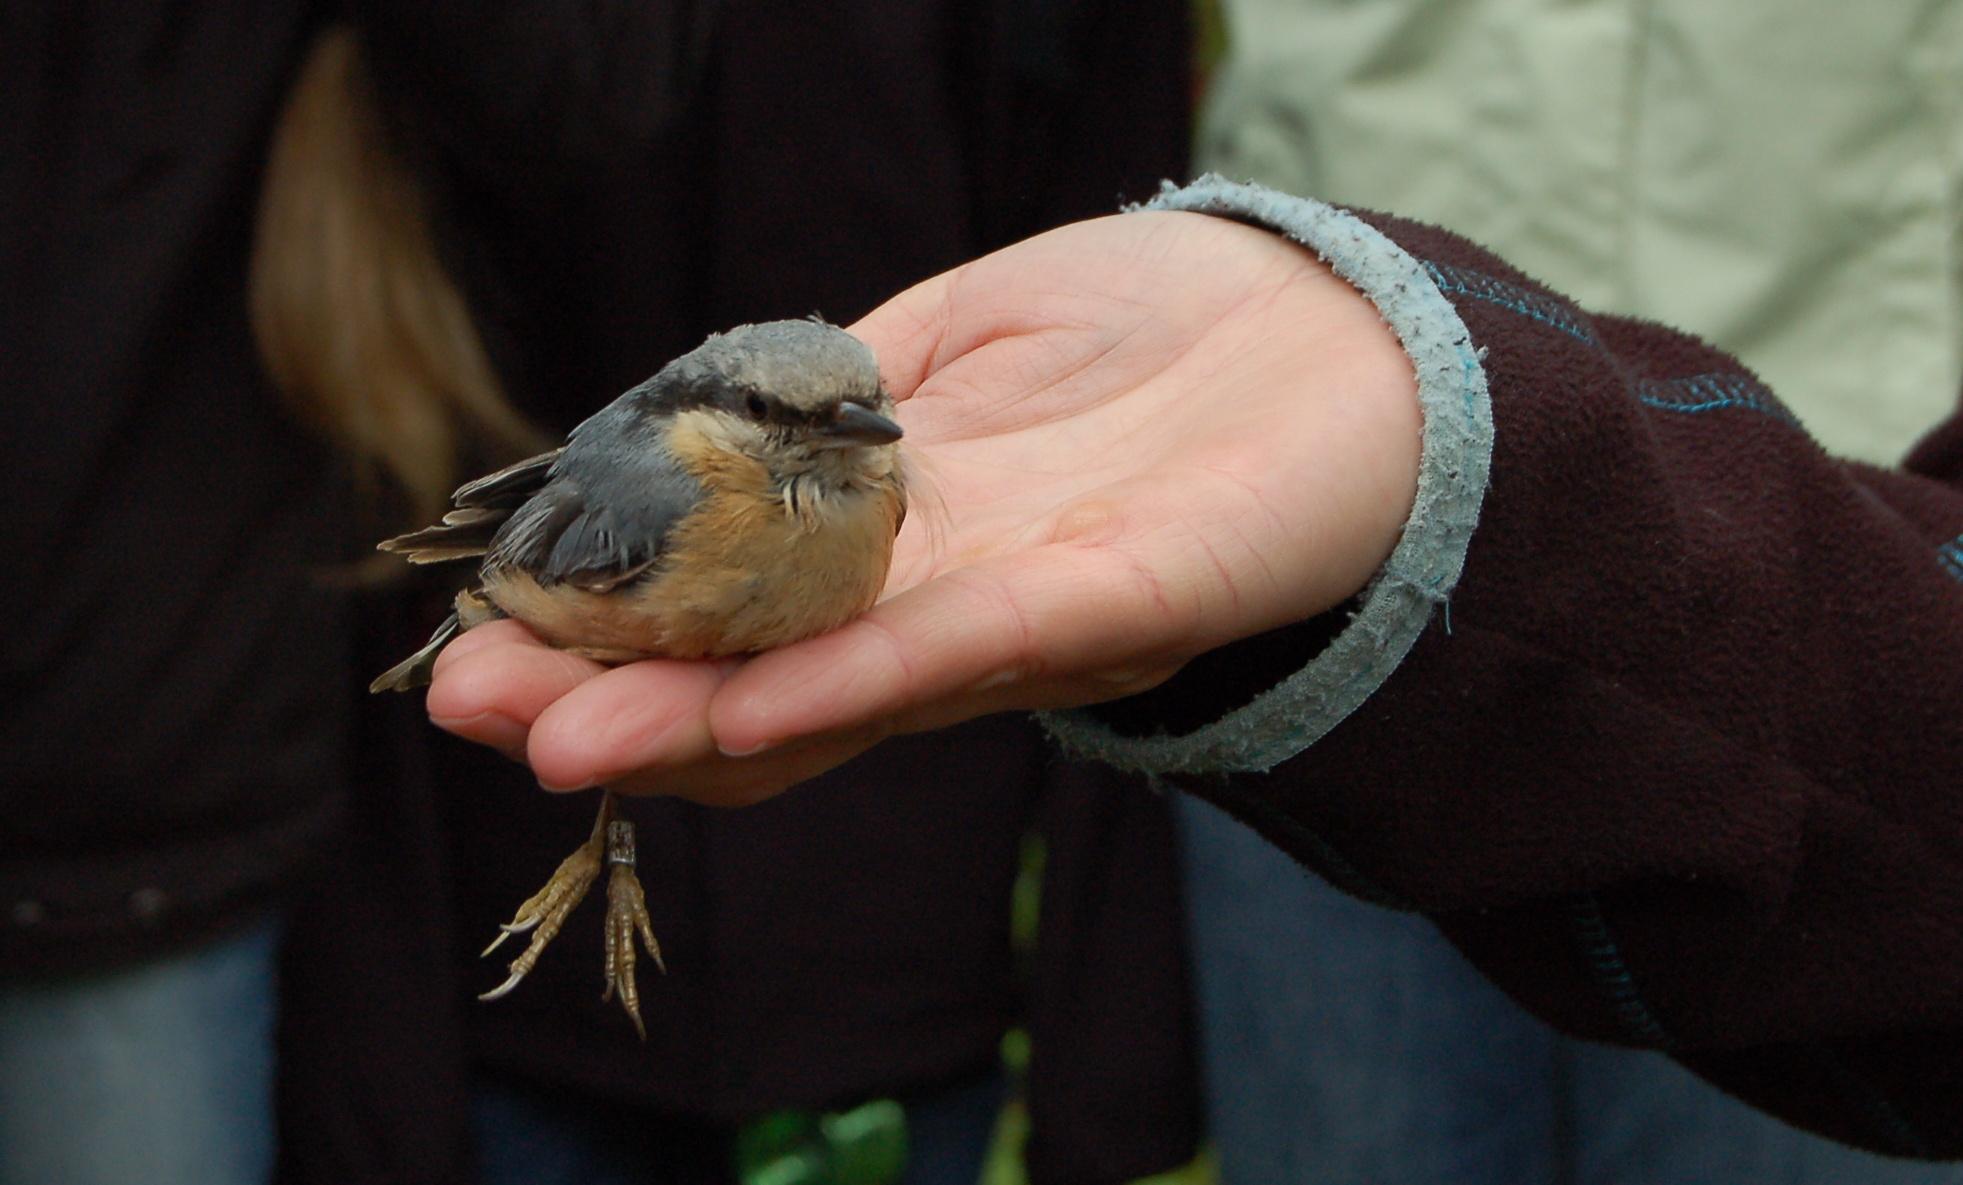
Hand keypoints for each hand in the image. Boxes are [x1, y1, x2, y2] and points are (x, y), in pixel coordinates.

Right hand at [426, 210, 1421, 803]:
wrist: (1341, 326)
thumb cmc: (1152, 324)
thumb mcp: (956, 338)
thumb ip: (835, 399)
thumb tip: (693, 434)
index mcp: (901, 538)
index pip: (735, 604)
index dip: (616, 626)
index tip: (486, 633)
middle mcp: (948, 600)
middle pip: (770, 669)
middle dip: (621, 695)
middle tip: (476, 708)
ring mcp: (1033, 613)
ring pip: (847, 685)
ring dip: (704, 722)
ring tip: (564, 744)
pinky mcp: (1133, 597)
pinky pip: (977, 648)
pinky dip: (860, 681)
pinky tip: (749, 710)